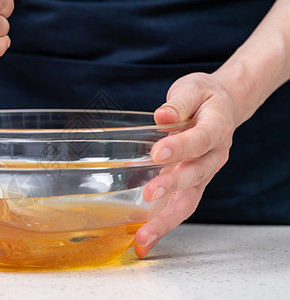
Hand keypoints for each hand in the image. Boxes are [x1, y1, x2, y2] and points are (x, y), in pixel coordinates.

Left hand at [135, 72, 236, 257]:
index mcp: (216, 129)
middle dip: (172, 187)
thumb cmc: (205, 98)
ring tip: (143, 238)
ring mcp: (203, 174)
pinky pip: (179, 207)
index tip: (158, 152)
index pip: (200, 140)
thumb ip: (179, 103)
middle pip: (195, 176)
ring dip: (166, 221)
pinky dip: (163, 225)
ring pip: (189, 201)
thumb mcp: (193, 89)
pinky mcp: (191, 185)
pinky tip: (144, 239)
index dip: (181, 147)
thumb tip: (162, 116)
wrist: (223, 108)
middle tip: (149, 194)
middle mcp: (213, 157)